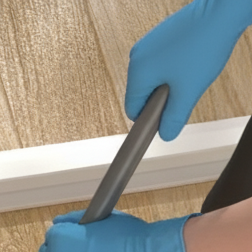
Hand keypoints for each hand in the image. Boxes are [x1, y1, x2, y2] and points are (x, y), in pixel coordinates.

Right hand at [126, 0, 251, 140]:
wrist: (222, 11)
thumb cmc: (204, 45)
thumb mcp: (188, 93)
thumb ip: (173, 119)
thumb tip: (165, 134)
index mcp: (137, 73)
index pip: (133, 111)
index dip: (150, 118)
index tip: (166, 117)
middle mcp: (137, 57)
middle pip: (143, 94)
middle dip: (161, 98)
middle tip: (184, 90)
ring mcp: (147, 44)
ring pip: (153, 78)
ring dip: (169, 82)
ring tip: (190, 73)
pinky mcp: (159, 36)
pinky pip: (161, 62)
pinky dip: (174, 67)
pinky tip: (190, 61)